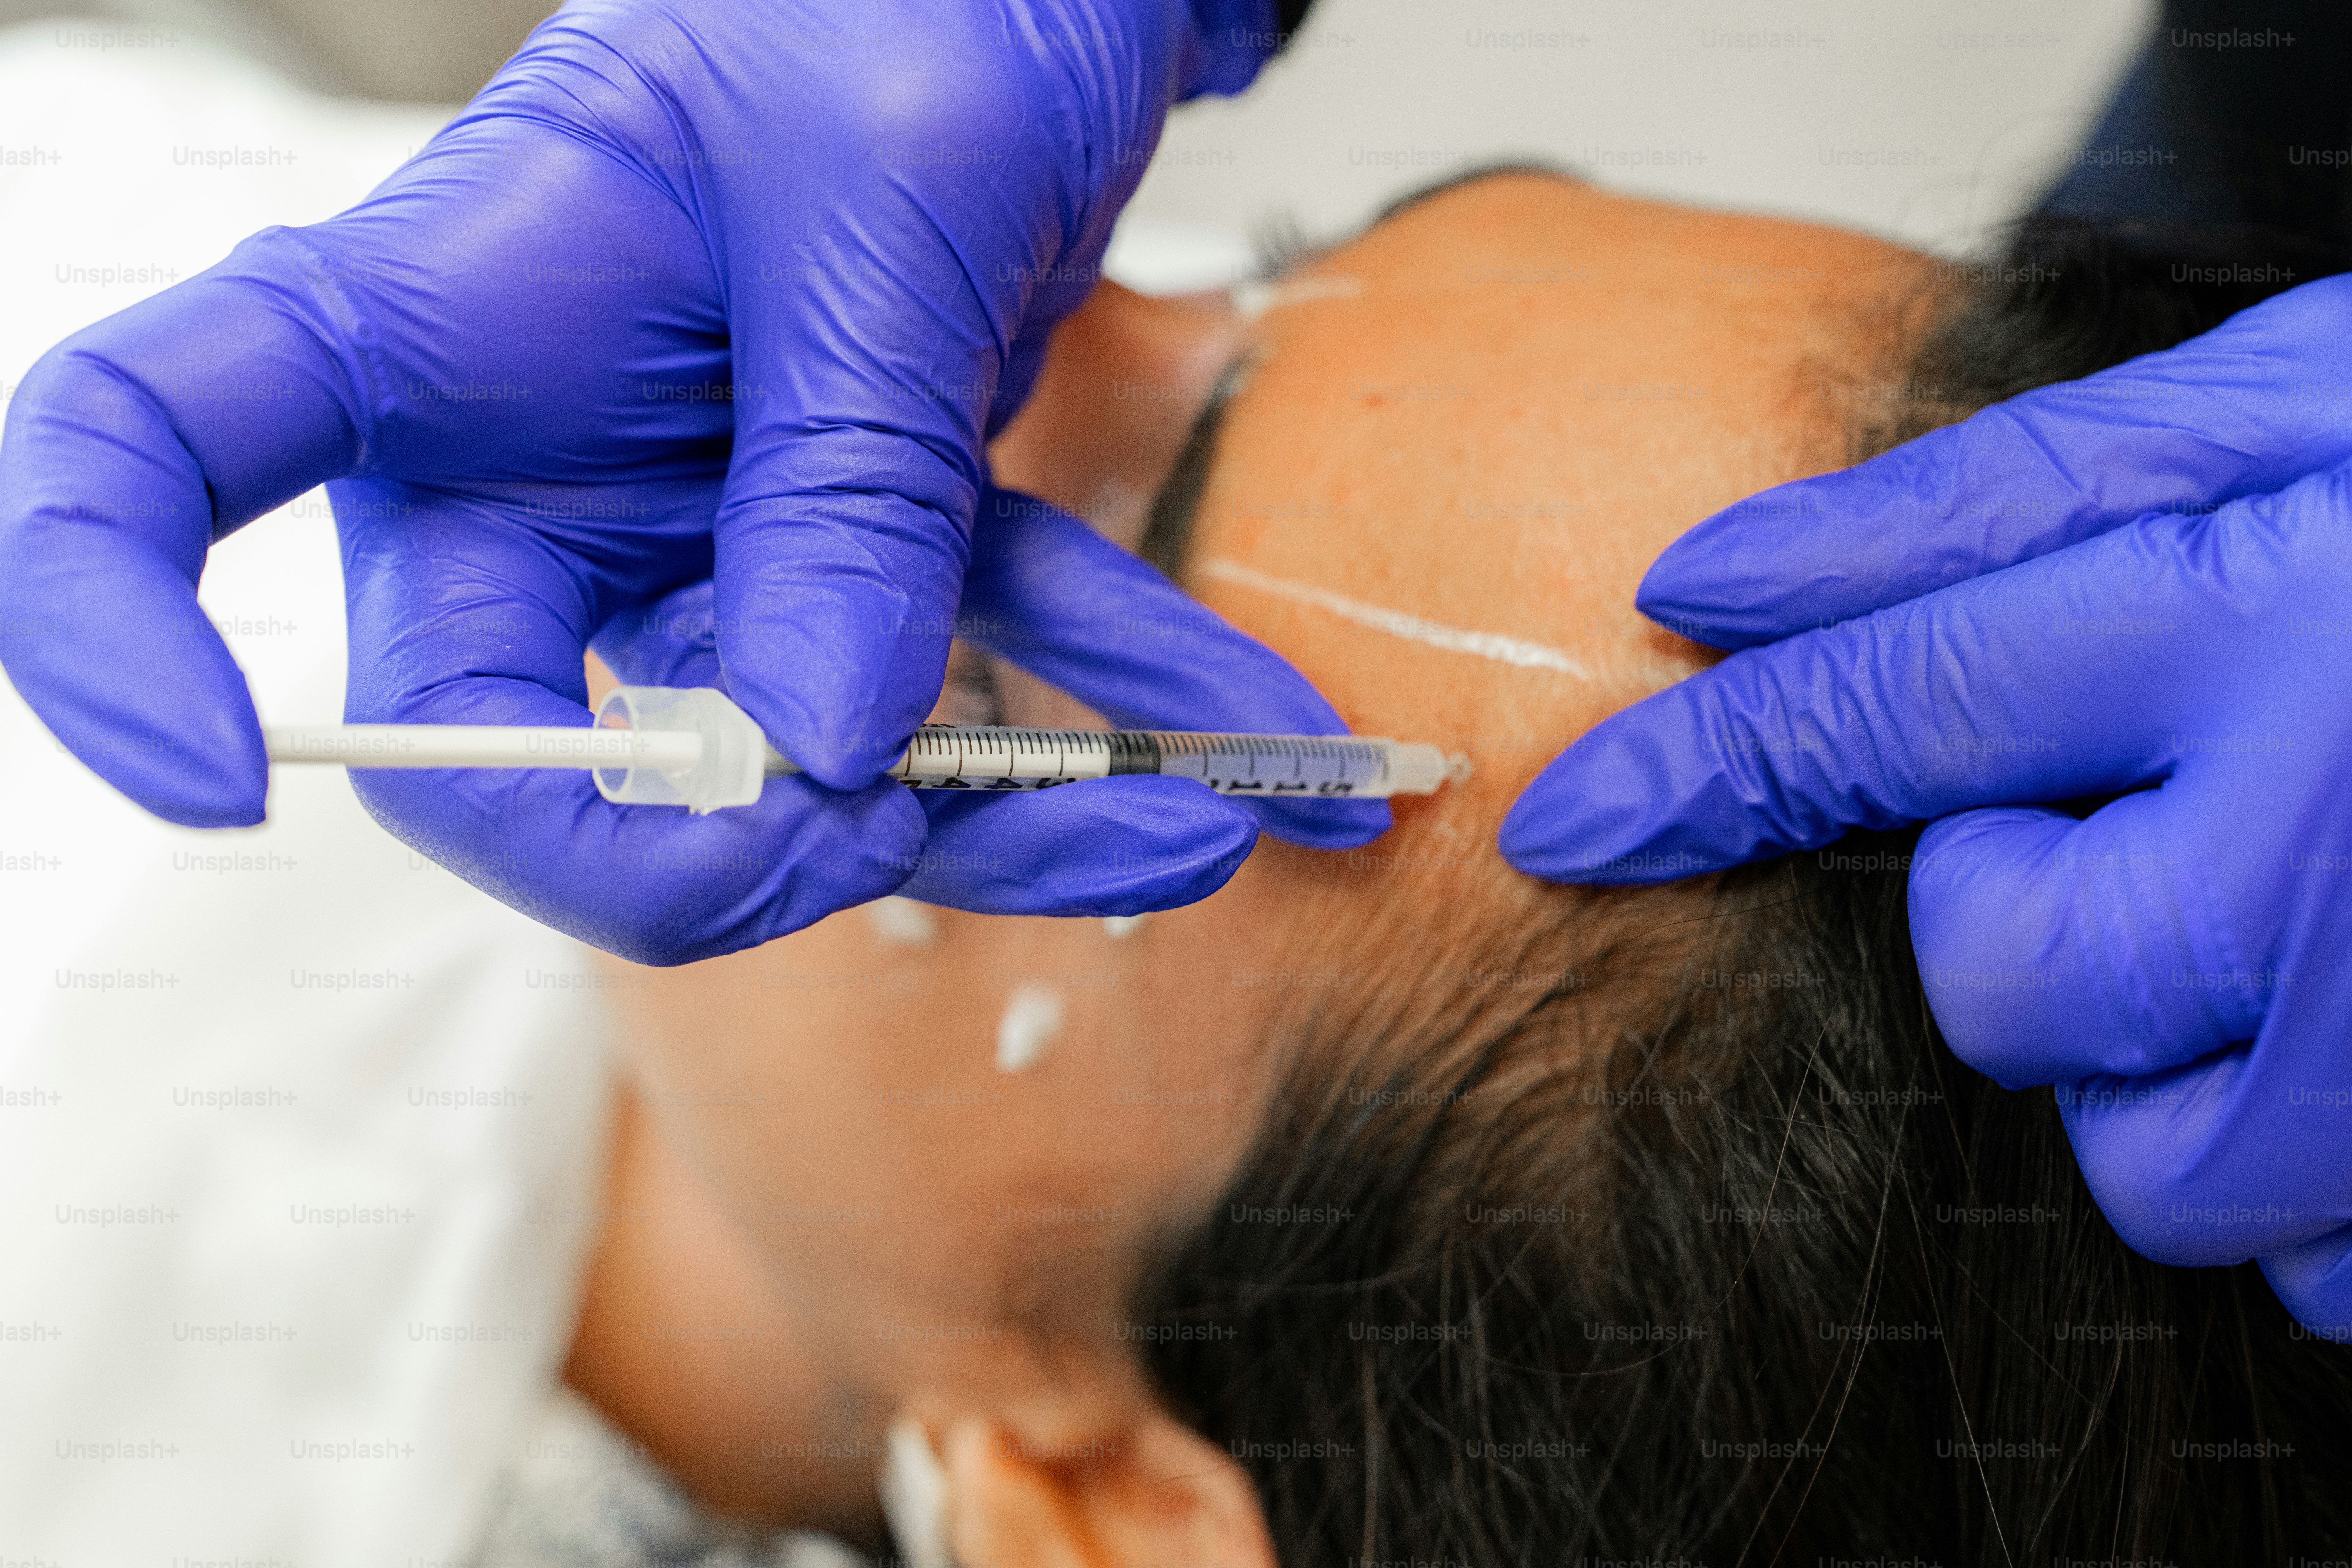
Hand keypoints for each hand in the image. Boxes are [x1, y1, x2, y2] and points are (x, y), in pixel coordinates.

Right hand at [0, 0, 1280, 957]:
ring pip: (783, 751)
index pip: (144, 457)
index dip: (104, 626)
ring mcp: (684, 519)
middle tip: (914, 831)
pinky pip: (940, 668)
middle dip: (726, 845)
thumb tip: (823, 750)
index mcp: (435, 322)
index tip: (209, 786)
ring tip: (1199, 826)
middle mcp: (526, 455)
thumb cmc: (902, 2)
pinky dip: (1088, 706)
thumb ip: (842, 487)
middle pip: (523, 746)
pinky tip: (1231, 742)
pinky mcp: (833, 541)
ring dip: (999, 804)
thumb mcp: (878, 223)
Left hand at [1500, 273, 2351, 1330]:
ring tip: (2291, 930)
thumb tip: (1727, 575)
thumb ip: (2001, 500)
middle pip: (2012, 981)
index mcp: (2281, 613)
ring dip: (2166, 1061)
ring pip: (2149, 1154)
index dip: (1700, 770)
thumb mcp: (2298, 407)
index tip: (1574, 817)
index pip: (1887, 703)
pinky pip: (2315, 1256)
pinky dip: (2315, 1167)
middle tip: (2156, 824)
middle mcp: (2350, 841)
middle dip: (2021, 924)